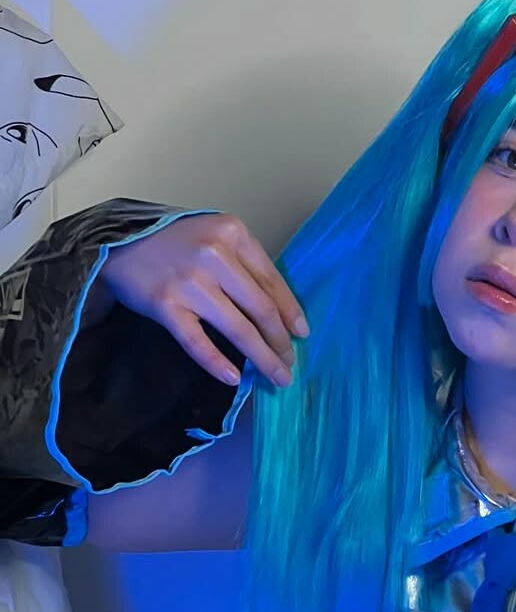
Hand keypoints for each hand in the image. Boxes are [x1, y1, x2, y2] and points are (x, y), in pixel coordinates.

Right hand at [97, 212, 307, 387]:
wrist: (116, 242)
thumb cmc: (173, 242)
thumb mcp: (214, 237)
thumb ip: (244, 265)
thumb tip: (279, 312)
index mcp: (232, 234)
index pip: (272, 282)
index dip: (291, 313)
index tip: (301, 335)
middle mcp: (214, 255)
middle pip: (261, 309)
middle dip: (281, 342)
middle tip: (290, 364)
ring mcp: (189, 282)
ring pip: (238, 329)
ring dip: (262, 358)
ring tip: (276, 377)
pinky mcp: (166, 305)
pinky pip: (198, 342)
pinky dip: (217, 363)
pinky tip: (234, 378)